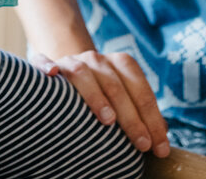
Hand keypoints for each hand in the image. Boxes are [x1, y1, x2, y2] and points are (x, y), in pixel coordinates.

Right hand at [32, 49, 168, 157]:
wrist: (69, 70)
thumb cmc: (102, 92)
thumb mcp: (124, 96)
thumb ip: (140, 110)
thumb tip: (163, 133)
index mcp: (121, 64)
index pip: (141, 91)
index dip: (152, 119)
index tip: (160, 147)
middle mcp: (97, 59)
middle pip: (117, 87)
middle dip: (133, 118)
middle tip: (143, 144)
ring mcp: (71, 61)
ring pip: (83, 74)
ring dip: (96, 96)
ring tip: (108, 121)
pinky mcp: (46, 65)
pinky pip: (42, 62)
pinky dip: (46, 66)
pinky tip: (51, 74)